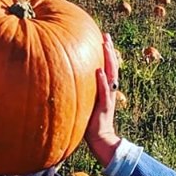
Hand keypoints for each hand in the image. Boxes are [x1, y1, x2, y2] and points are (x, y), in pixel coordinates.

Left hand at [85, 32, 121, 165]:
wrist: (101, 141)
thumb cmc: (89, 123)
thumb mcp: (84, 103)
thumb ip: (80, 91)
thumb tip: (63, 80)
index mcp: (105, 89)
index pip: (108, 66)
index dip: (106, 52)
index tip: (101, 37)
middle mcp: (109, 90)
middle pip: (112, 66)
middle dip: (109, 50)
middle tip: (105, 35)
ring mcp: (108, 98)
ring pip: (111, 75)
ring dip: (108, 59)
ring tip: (105, 45)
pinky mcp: (104, 107)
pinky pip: (104, 92)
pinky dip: (102, 81)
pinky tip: (99, 71)